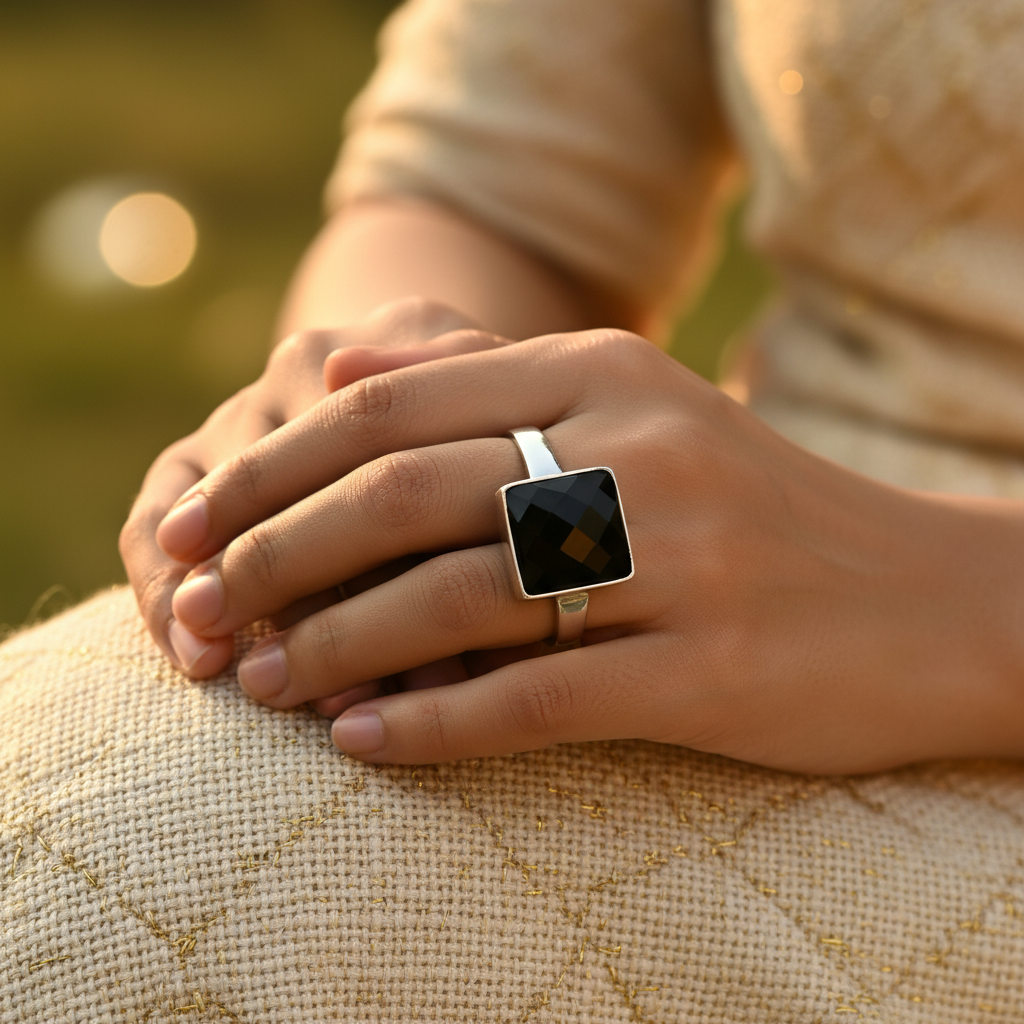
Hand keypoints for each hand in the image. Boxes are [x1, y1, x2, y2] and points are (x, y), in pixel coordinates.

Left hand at [165, 329, 1023, 770]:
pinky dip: (431, 724)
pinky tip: (361, 744)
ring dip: (335, 647)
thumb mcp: (631, 408)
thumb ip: (483, 380)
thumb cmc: (753, 508)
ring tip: (259, 684)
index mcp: (605, 372)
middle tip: (199, 606)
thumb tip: (334, 369)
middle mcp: (636, 450)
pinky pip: (534, 699)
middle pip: (402, 494)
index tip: (191, 525)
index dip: (271, 469)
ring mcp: (677, 561)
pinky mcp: (706, 670)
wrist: (923, 598)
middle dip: (273, 554)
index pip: (390, 406)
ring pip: (453, 600)